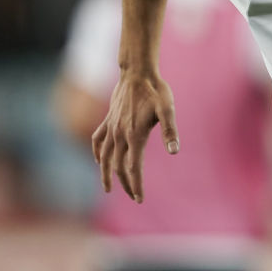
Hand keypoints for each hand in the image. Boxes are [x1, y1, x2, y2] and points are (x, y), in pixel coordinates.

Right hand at [91, 73, 178, 202]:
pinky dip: (97, 153)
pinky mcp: (107, 120)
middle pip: (118, 167)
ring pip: (104, 157)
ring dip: (106, 174)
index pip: (133, 167)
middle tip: (134, 196)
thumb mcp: (167, 108)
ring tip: (108, 189)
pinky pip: (97, 140)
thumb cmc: (156, 90)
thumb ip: (170, 130)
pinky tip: (99, 161)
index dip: (136, 184)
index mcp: (135, 135)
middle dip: (126, 184)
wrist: (137, 72)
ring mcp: (111, 128)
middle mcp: (119, 134)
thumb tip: (174, 151)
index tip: (140, 198)